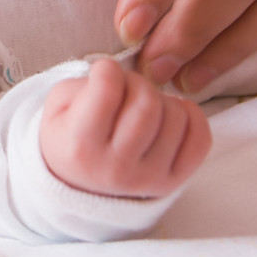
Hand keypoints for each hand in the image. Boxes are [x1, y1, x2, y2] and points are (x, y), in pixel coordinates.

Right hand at [39, 60, 210, 198]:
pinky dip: (191, 116)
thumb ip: (82, 85)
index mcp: (81, 146)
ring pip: (176, 116)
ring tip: (142, 108)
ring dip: (161, 100)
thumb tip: (122, 76)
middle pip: (147, 103)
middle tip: (126, 89)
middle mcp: (116, 167)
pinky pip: (200, 138)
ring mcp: (149, 178)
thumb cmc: (69, 138)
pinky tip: (169, 115)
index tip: (103, 73)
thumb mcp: (56, 108)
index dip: (106, 69)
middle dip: (137, 82)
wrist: (79, 186)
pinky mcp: (173, 182)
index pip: (107, 90)